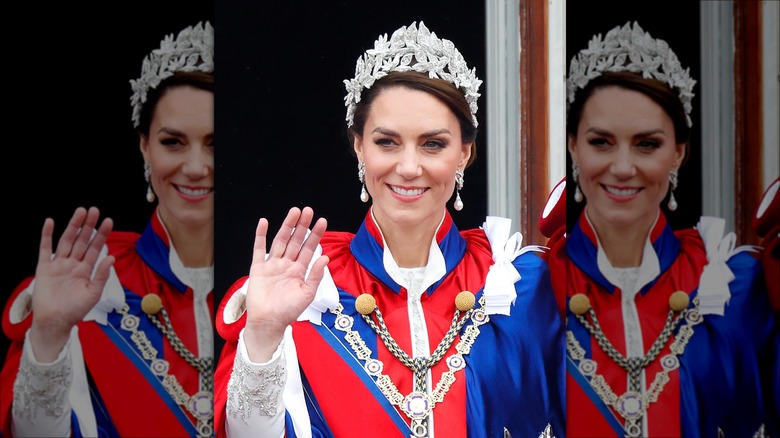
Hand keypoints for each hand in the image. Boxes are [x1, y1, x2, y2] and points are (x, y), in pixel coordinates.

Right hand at [29, 206, 113, 361]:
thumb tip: (111, 257)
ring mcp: (59, 265)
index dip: (102, 235)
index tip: (108, 221)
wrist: (55, 322)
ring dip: (73, 226)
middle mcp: (73, 264)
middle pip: (82, 241)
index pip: (96, 248)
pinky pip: (45, 249)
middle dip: (88, 226)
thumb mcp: (94, 293)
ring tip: (80, 212)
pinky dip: (47, 235)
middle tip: (94, 210)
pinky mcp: (44, 268)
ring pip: (67, 241)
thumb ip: (102, 275)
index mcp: (86, 270)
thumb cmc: (75, 311)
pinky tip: (50, 222)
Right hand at [243, 206, 328, 361]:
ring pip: (280, 241)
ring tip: (294, 212)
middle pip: (295, 241)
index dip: (315, 235)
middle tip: (308, 210)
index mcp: (299, 271)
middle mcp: (287, 265)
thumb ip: (316, 275)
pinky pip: (259, 249)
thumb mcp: (307, 294)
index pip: (309, 249)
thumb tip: (325, 258)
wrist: (269, 322)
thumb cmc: (289, 311)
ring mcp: (272, 265)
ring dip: (287, 226)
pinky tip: (264, 223)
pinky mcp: (258, 268)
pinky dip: (261, 235)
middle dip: (302, 226)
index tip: (322, 221)